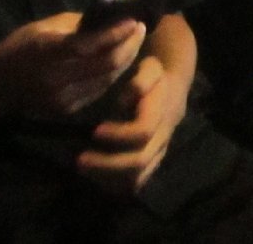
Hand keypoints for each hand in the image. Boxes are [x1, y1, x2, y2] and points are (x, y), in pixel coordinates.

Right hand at [0, 13, 145, 117]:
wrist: (0, 85)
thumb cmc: (21, 47)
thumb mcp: (43, 27)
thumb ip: (77, 26)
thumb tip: (110, 19)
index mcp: (44, 52)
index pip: (87, 45)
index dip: (114, 34)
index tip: (133, 20)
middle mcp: (54, 78)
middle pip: (105, 64)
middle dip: (129, 45)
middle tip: (140, 28)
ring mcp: (62, 98)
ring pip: (108, 78)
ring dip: (126, 58)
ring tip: (135, 39)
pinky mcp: (68, 110)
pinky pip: (100, 89)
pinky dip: (114, 72)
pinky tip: (121, 58)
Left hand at [76, 55, 186, 195]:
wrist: (173, 92)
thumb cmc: (155, 78)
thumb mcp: (151, 68)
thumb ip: (141, 80)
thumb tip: (123, 101)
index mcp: (161, 114)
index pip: (143, 131)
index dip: (119, 135)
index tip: (95, 131)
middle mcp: (162, 138)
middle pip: (139, 160)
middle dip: (108, 164)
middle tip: (80, 160)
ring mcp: (158, 154)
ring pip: (137, 177)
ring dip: (108, 178)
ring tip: (84, 169)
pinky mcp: (152, 163)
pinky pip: (136, 182)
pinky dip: (115, 184)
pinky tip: (95, 175)